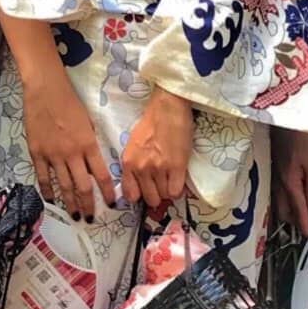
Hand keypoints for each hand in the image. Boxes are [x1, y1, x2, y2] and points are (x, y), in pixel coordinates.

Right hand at [23, 69, 117, 218]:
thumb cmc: (70, 102)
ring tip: (74, 215)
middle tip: (90, 217)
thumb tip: (92, 164)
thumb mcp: (89, 122)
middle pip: (83, 186)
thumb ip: (91, 144)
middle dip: (88, 205)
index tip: (111, 204)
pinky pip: (43, 177)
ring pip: (64, 186)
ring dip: (70, 203)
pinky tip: (52, 200)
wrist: (45, 90)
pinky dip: (48, 191)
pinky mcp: (37, 153)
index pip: (102, 175)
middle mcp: (72, 153)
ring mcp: (53, 155)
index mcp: (88, 144)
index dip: (107, 193)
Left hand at [119, 90, 196, 212]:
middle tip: (162, 184)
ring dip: (169, 190)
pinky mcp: (177, 167)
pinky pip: (176, 192)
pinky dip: (179, 189)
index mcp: (128, 162)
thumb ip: (134, 165)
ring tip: (171, 177)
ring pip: (165, 196)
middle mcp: (141, 168)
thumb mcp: (133, 146)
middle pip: (151, 199)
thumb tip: (141, 184)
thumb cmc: (151, 123)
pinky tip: (179, 179)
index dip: (141, 195)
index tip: (147, 191)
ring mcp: (159, 169)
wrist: (167, 109)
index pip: (131, 195)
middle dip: (157, 194)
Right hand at [274, 126, 307, 235]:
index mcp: (290, 182)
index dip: (303, 224)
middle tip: (303, 227)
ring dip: (285, 210)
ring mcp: (274, 171)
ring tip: (295, 215)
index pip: (297, 209)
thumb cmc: (303, 135)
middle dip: (292, 220)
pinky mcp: (273, 163)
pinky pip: (276, 188)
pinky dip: (281, 198)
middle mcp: (279, 180)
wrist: (286, 114)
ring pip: (277, 199)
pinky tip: (286, 194)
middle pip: (283, 208)